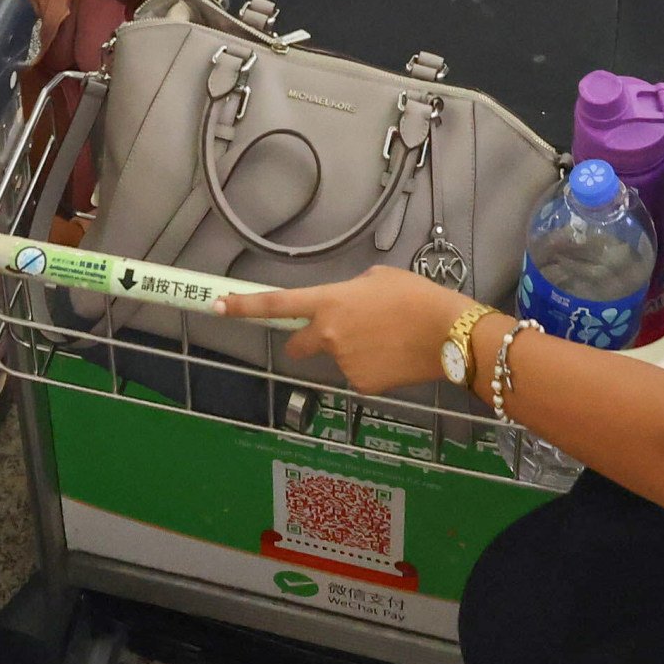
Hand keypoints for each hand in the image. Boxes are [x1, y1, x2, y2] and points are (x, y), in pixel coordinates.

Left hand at [219, 266, 476, 392]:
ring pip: (338, 358)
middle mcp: (328, 335)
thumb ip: (351, 293)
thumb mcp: (377, 279)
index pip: (276, 304)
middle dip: (308, 341)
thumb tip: (346, 305)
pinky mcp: (361, 385)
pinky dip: (371, 368)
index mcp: (329, 302)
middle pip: (299, 345)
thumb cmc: (415, 296)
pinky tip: (394, 358)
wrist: (446, 334)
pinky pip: (358, 375)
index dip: (243, 306)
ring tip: (388, 339)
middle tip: (337, 332)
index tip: (216, 305)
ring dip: (353, 351)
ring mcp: (343, 363)